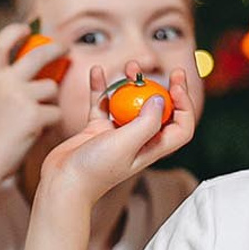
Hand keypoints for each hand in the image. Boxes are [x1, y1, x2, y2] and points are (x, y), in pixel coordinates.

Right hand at [0, 20, 67, 182]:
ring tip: (35, 120)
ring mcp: (20, 98)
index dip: (14, 32)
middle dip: (57, 48)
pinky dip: (49, 124)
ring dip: (50, 102)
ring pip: (51, 88)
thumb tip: (1, 64)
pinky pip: (55, 113)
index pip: (1, 43)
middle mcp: (4, 82)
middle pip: (39, 54)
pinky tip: (35, 134)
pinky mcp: (34, 116)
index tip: (26, 29)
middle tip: (65, 49)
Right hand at [39, 62, 195, 203]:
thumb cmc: (95, 170)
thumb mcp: (126, 144)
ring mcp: (117, 134)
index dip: (185, 106)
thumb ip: (147, 122)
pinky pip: (103, 103)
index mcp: (152, 147)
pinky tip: (97, 72)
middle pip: (159, 111)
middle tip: (169, 70)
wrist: (63, 182)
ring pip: (131, 103)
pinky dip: (101, 88)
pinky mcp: (97, 129)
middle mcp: (138, 140)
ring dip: (132, 84)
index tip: (176, 85)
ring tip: (129, 67)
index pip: (181, 127)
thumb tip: (160, 99)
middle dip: (164, 88)